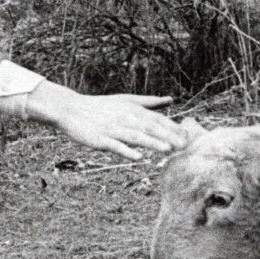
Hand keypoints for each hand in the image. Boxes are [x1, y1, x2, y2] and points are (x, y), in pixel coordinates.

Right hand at [27, 83, 187, 161]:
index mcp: (132, 110)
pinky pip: (115, 146)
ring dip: (152, 143)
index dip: (173, 128)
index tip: (188, 136)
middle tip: (184, 146)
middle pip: (149, 128)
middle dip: (168, 136)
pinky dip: (126, 151)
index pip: (157, 119)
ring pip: (135, 136)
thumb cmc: (100, 107)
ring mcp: (112, 129)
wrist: (71, 109)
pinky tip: (137, 158)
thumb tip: (170, 100)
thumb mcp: (125, 100)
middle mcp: (125, 118)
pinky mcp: (100, 139)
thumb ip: (149, 102)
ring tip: (167, 150)